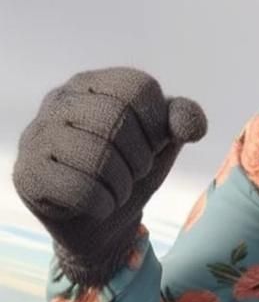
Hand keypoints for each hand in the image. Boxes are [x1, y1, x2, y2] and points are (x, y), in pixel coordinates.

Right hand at [13, 67, 205, 285]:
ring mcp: (37, 134)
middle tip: (136, 172)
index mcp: (96, 82)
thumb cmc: (133, 168)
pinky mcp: (26, 173)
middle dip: (140, 157)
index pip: (137, 86)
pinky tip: (99, 204)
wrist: (104, 219)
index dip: (157, 123)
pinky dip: (102, 203)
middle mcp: (61, 99)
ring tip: (118, 189)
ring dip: (122, 184)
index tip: (153, 145)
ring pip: (96, 154)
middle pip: (116, 118)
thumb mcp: (165, 139)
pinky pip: (77, 188)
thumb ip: (183, 119)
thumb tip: (189, 126)